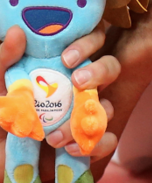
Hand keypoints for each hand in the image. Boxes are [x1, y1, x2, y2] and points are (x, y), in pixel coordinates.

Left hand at [0, 24, 118, 182]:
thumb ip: (3, 62)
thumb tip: (18, 32)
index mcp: (61, 70)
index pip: (91, 43)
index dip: (88, 43)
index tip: (67, 58)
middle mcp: (79, 89)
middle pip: (110, 68)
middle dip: (100, 71)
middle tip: (77, 82)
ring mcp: (86, 116)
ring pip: (109, 107)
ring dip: (87, 118)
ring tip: (54, 137)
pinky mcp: (89, 144)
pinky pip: (109, 140)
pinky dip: (95, 144)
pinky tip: (69, 149)